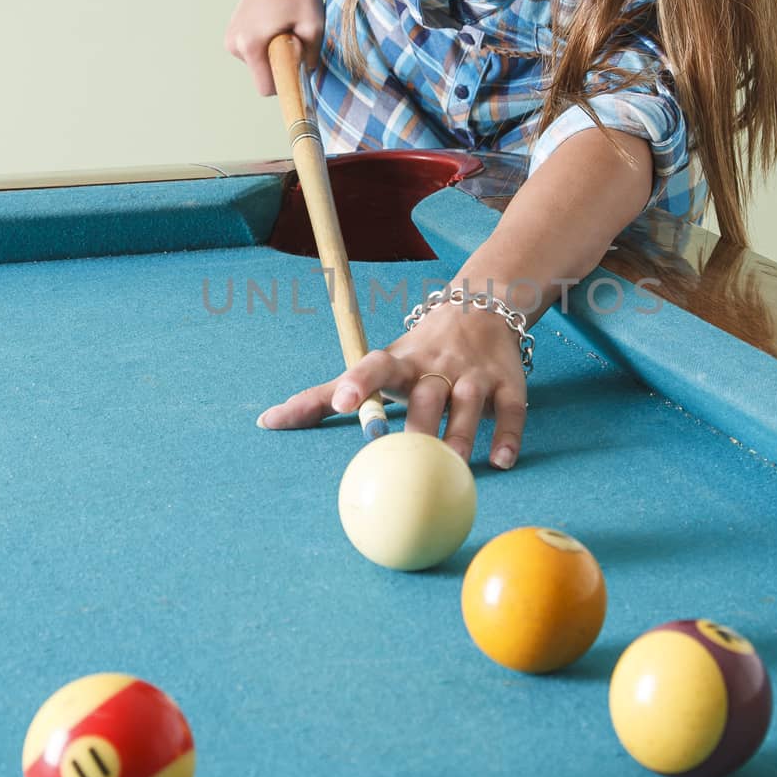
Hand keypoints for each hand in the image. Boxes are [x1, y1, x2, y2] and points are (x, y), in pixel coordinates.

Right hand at [226, 0, 324, 95]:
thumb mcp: (314, 28)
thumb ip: (311, 59)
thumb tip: (305, 76)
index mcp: (251, 46)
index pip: (267, 88)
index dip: (287, 82)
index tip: (299, 68)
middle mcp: (235, 44)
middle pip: (264, 73)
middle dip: (282, 63)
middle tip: (294, 35)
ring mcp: (232, 35)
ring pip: (260, 61)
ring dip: (275, 51)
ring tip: (285, 23)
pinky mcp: (234, 27)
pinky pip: (256, 48)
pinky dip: (268, 41)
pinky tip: (276, 19)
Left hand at [257, 301, 528, 469]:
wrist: (483, 309)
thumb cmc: (414, 354)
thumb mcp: (372, 366)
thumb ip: (321, 397)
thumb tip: (265, 423)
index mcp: (399, 362)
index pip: (374, 366)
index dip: (358, 382)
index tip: (342, 402)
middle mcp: (435, 366)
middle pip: (426, 394)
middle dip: (417, 423)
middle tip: (404, 454)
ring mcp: (473, 375)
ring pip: (468, 405)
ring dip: (461, 435)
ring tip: (454, 467)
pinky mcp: (508, 385)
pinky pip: (511, 411)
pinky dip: (508, 435)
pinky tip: (502, 462)